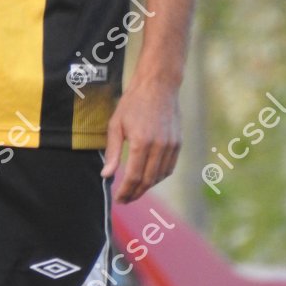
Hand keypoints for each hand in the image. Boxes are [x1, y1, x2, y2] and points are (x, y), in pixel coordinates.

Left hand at [101, 79, 180, 202]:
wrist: (157, 85)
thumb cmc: (133, 102)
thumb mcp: (116, 124)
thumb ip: (113, 152)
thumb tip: (106, 175)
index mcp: (141, 142)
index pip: (134, 177)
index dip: (126, 191)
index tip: (119, 199)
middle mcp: (158, 147)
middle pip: (148, 181)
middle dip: (135, 193)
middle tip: (125, 199)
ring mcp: (170, 146)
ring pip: (159, 177)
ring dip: (147, 187)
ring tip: (135, 189)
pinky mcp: (178, 143)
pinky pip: (169, 168)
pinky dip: (158, 176)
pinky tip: (149, 177)